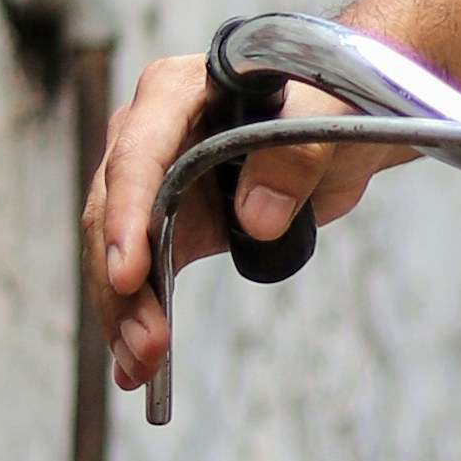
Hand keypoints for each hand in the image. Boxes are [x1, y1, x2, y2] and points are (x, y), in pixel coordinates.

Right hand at [85, 51, 404, 401]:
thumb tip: (255, 218)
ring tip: (141, 370)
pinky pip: (146, 274)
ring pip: (121, 252)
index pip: (138, 152)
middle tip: (146, 345)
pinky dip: (142, 318)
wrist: (344, 123)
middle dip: (124, 284)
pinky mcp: (172, 223)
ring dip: (126, 314)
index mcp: (177, 90)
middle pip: (116, 211)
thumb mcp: (329, 112)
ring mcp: (155, 182)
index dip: (129, 212)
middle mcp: (149, 133)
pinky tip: (139, 369)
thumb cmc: (332, 98)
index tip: (129, 272)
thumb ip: (296, 151)